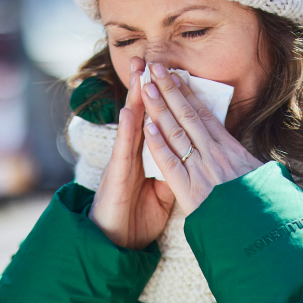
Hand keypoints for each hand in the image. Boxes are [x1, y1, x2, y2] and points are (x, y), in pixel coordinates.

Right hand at [88, 57, 176, 248]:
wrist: (112, 244)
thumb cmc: (135, 219)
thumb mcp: (161, 195)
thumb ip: (173, 174)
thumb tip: (189, 162)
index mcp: (143, 157)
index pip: (154, 121)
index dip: (160, 98)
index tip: (167, 73)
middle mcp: (131, 155)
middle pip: (140, 115)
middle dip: (144, 86)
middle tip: (146, 58)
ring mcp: (122, 164)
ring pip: (130, 126)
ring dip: (135, 99)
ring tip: (139, 74)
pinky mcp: (117, 178)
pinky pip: (123, 152)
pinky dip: (127, 132)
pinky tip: (130, 112)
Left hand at [139, 62, 263, 215]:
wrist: (263, 229)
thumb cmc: (265, 206)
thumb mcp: (261, 177)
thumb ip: (249, 164)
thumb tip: (252, 159)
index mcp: (230, 149)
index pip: (204, 115)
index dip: (187, 93)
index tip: (175, 76)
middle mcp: (215, 154)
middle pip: (187, 115)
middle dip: (169, 90)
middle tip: (154, 68)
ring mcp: (201, 170)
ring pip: (176, 133)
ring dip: (158, 108)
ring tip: (145, 87)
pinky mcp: (190, 190)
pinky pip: (171, 163)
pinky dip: (158, 144)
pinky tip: (146, 126)